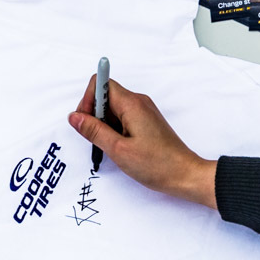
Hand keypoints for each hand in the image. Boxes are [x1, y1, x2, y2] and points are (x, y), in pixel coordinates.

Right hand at [67, 76, 216, 208]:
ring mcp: (143, 112)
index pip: (100, 84)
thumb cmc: (158, 165)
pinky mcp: (146, 123)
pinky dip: (115, 131)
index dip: (88, 101)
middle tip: (99, 140)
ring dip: (105, 126)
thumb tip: (74, 117)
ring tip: (113, 148)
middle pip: (105, 97)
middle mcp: (138, 102)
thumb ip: (94, 131)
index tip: (87, 123)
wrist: (185, 175)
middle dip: (95, 116)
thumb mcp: (118, 150)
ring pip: (113, 110)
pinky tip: (120, 148)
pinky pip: (123, 119)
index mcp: (132, 104)